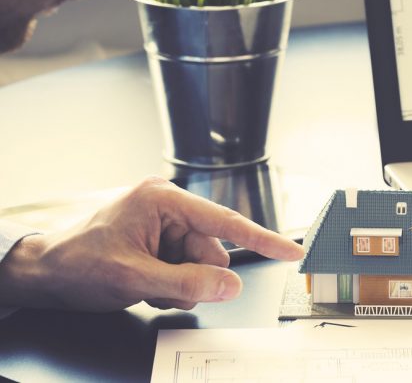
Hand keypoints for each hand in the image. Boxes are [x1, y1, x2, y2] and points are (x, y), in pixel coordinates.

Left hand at [0, 177, 304, 311]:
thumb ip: (188, 282)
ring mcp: (163, 225)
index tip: (292, 250)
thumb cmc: (75, 264)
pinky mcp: (159, 242)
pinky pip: (187, 270)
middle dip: (194, 277)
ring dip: (181, 285)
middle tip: (161, 288)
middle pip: (212, 251)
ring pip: (201, 265)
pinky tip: (146, 285)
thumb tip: (232, 284)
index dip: (263, 239)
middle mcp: (167, 207)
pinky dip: (172, 285)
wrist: (42, 275)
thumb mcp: (134, 277)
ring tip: (146, 286)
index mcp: (162, 200)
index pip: (224, 222)